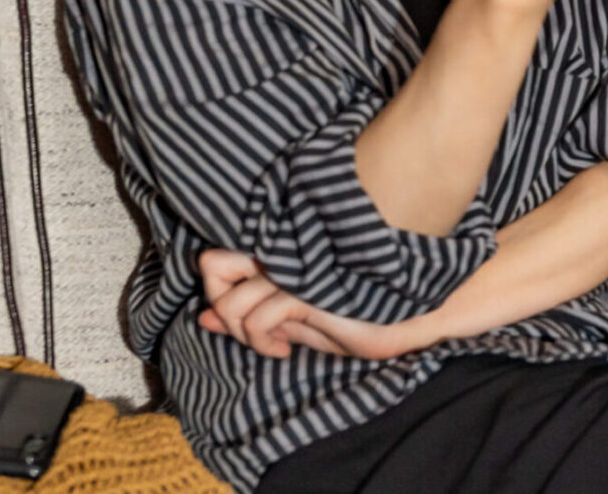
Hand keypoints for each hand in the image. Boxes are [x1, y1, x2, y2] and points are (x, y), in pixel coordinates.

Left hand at [195, 250, 430, 359]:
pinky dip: (262, 341)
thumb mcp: (294, 321)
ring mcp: (293, 271)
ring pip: (231, 301)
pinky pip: (259, 317)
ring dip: (244, 334)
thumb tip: (202, 317)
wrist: (405, 319)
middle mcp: (282, 256)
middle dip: (220, 307)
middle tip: (250, 332)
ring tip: (274, 344)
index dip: (215, 291)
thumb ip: (250, 317)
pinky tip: (286, 350)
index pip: (217, 260)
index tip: (237, 321)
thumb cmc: (355, 318)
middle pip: (212, 265)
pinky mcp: (307, 291)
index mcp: (281, 257)